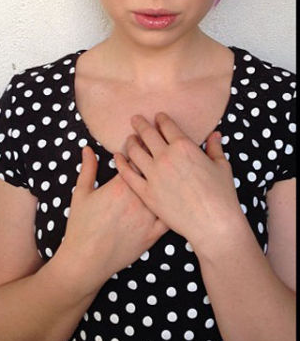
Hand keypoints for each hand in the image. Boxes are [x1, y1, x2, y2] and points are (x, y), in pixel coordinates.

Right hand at [60, 146, 168, 295]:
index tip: (140, 146)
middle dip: (156, 164)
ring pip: (165, 194)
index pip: (138, 159)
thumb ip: (88, 168)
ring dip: (167, 185)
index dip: (140, 150)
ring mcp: (148, 219)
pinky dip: (173, 208)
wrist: (86, 260)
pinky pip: (169, 218)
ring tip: (167, 178)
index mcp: (120, 187)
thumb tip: (88, 149)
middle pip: (154, 174)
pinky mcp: (153, 235)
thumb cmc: (81, 226)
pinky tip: (173, 202)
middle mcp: (138, 200)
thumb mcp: (81, 193)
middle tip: (156, 158)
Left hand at [114, 112, 243, 249]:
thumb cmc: (222, 196)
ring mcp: (153, 174)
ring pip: (134, 151)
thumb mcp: (222, 167)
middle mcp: (165, 157)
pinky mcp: (146, 192)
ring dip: (131, 142)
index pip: (167, 126)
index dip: (161, 119)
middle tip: (135, 119)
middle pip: (147, 134)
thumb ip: (214, 148)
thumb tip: (214, 134)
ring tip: (129, 139)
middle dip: (140, 124)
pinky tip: (118, 158)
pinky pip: (127, 174)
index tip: (157, 117)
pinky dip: (121, 163)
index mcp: (184, 147)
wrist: (213, 224)